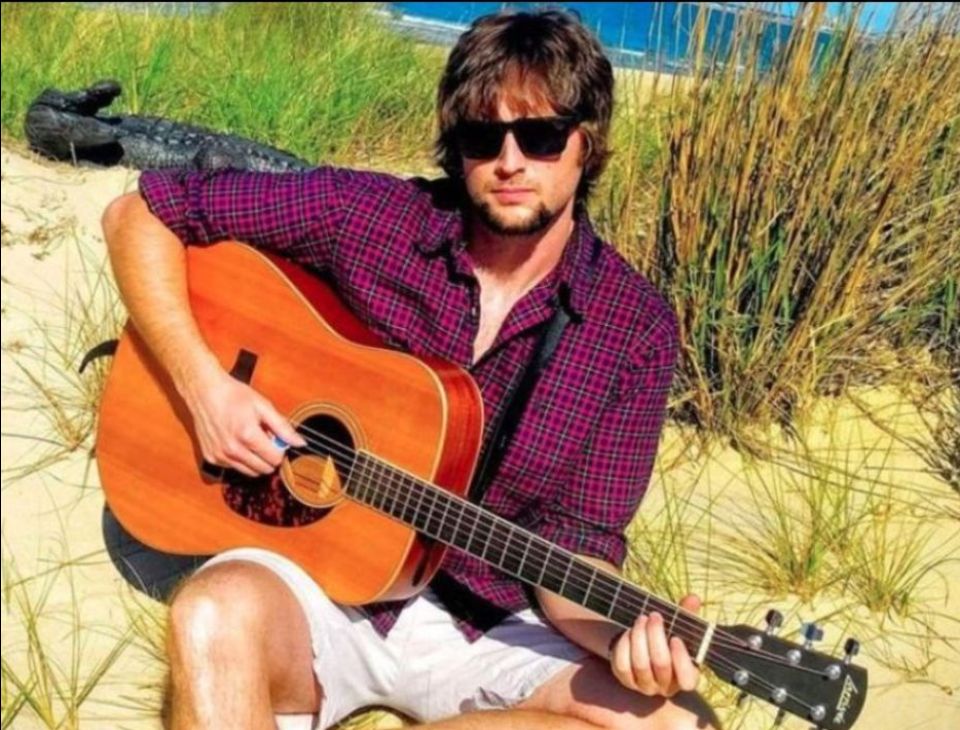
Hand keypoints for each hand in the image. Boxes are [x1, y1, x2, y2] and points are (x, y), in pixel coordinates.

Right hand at [182, 366, 305, 477]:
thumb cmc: (234, 396)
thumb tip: (300, 443)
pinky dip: (240, 459)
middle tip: (265, 439)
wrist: (204, 391)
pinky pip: (234, 467)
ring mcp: (220, 456)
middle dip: (269, 457)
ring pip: (249, 472)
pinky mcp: (211, 458)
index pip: (275, 459)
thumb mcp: (264, 406)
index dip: (280, 450)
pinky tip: (237, 442)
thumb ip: (283, 427)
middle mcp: (232, 449)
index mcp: (248, 435)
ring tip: (251, 440)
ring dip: (255, 460)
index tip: (277, 440)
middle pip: (264, 469)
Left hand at [609, 595, 701, 696]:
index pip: (688, 680)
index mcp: (686, 677)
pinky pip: (622, 665)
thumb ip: (687, 615)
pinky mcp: (626, 680)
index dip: (681, 659)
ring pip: (640, 664)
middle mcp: (665, 686)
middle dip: (656, 635)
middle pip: (661, 664)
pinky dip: (625, 645)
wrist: (644, 648)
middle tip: (654, 615)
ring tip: (642, 619)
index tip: (675, 638)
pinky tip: (629, 631)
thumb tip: (693, 598)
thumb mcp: (680, 628)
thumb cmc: (668, 638)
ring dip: (640, 636)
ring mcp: (644, 685)